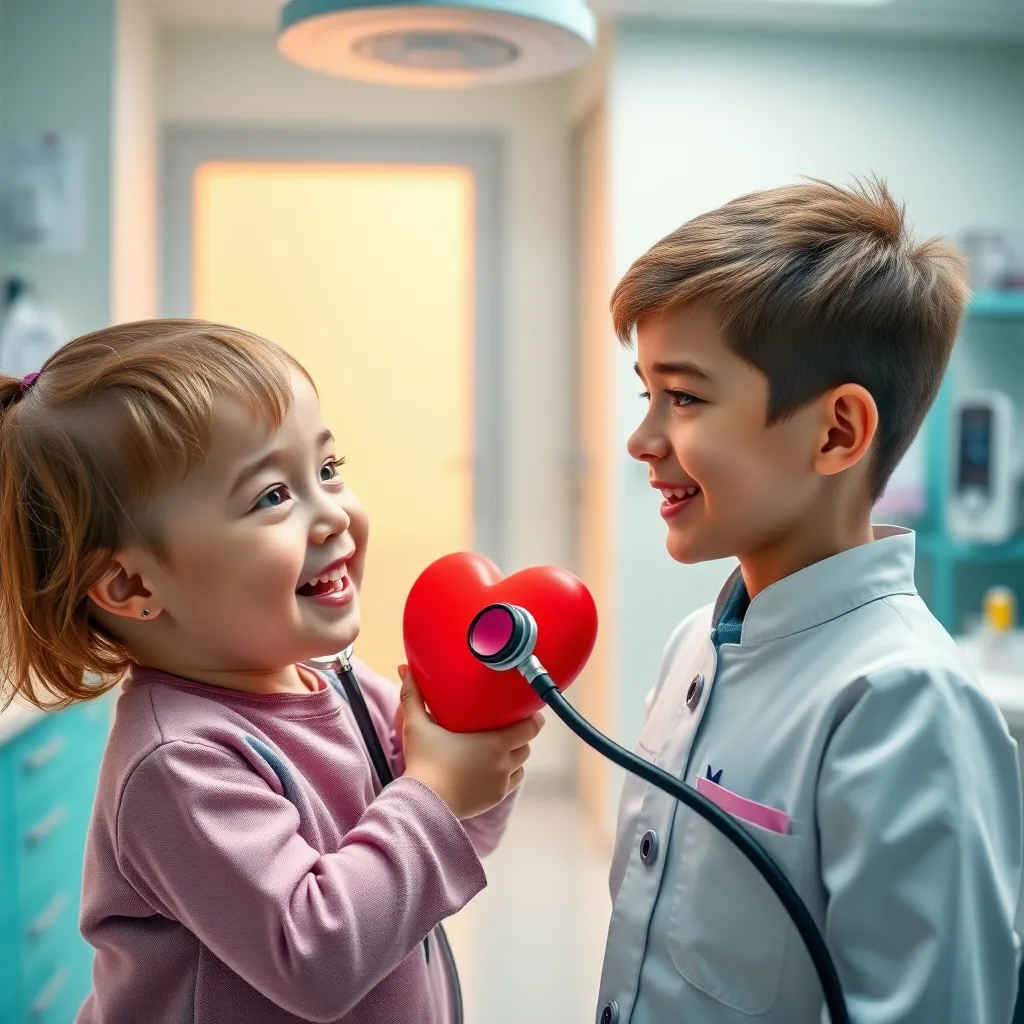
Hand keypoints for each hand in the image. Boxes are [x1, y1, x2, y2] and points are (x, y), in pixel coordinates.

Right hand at [397, 665, 543, 819]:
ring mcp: (501, 783)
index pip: (531, 728)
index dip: (533, 719)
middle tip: (507, 727)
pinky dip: (507, 775)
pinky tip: (493, 769)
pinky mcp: (495, 799)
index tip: (528, 712)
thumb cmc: (423, 761)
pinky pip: (511, 783)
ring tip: (500, 748)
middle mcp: (504, 763)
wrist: (423, 803)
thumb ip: (413, 696)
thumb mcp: (417, 725)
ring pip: (520, 765)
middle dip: (520, 736)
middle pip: (526, 745)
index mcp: (496, 743)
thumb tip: (404, 669)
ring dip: (514, 756)